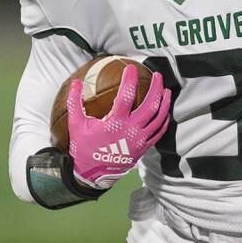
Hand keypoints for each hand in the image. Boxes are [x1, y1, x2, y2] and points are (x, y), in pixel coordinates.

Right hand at [67, 65, 171, 188]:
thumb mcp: (76, 125)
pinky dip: (164, 119)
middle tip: (157, 75)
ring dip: (164, 102)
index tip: (131, 68)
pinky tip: (164, 110)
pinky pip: (159, 131)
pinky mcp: (144, 147)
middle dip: (156, 87)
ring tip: (165, 89)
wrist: (93, 174)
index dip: (130, 80)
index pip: (126, 96)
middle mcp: (131, 130)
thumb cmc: (84, 147)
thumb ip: (75, 102)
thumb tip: (76, 82)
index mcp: (115, 123)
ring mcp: (140, 140)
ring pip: (159, 118)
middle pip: (150, 105)